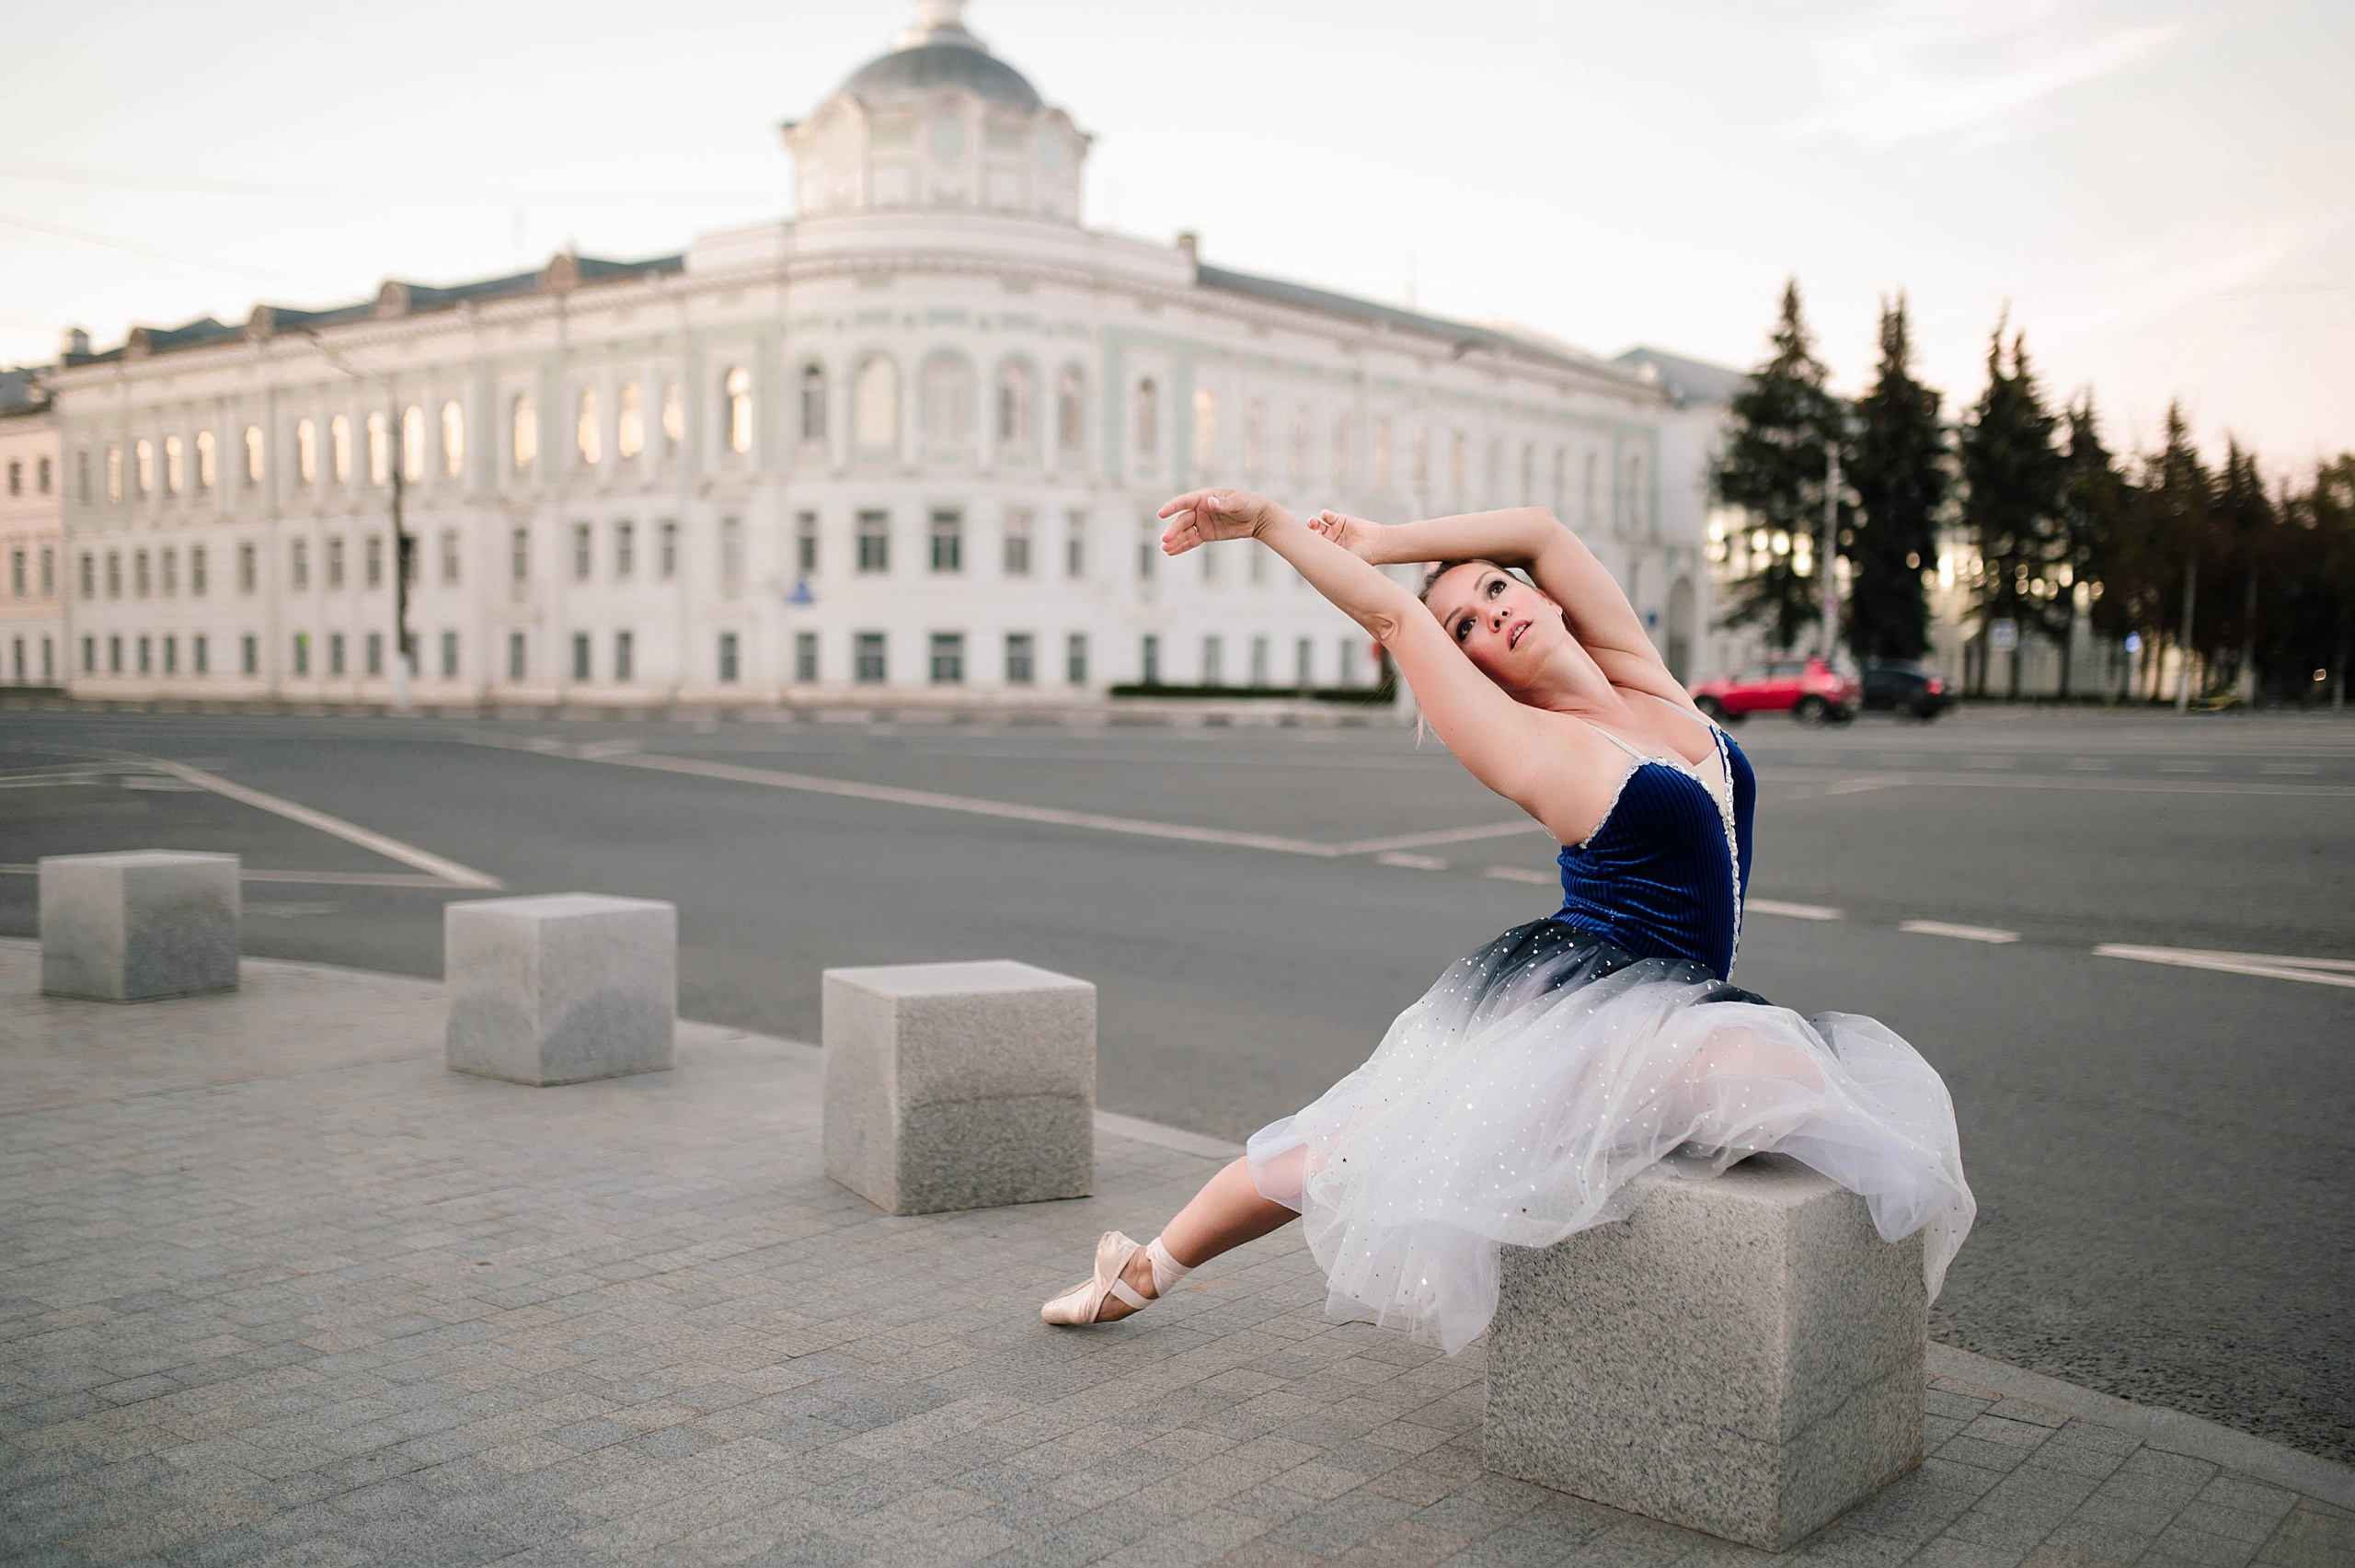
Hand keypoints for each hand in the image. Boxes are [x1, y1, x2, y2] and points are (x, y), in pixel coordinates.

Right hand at [1158, 489, 1284, 554]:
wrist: (1258, 517)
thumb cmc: (1248, 504)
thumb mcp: (1238, 502)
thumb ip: (1223, 504)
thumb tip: (1210, 503)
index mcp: (1205, 497)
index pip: (1185, 501)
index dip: (1172, 507)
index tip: (1161, 513)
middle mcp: (1200, 509)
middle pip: (1183, 520)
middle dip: (1173, 529)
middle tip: (1165, 539)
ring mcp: (1202, 523)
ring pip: (1185, 532)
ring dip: (1174, 540)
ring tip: (1164, 548)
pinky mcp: (1207, 534)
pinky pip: (1192, 541)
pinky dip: (1182, 546)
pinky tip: (1171, 552)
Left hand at [1303, 509, 1382, 562]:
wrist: (1377, 545)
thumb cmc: (1363, 558)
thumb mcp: (1345, 563)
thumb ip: (1331, 563)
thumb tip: (1314, 572)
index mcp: (1327, 554)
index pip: (1311, 549)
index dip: (1307, 546)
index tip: (1307, 545)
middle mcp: (1327, 542)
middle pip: (1311, 536)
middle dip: (1308, 533)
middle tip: (1311, 533)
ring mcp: (1332, 531)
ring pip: (1316, 525)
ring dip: (1312, 523)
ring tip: (1313, 522)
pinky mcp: (1339, 520)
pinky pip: (1327, 516)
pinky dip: (1325, 514)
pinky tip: (1325, 515)